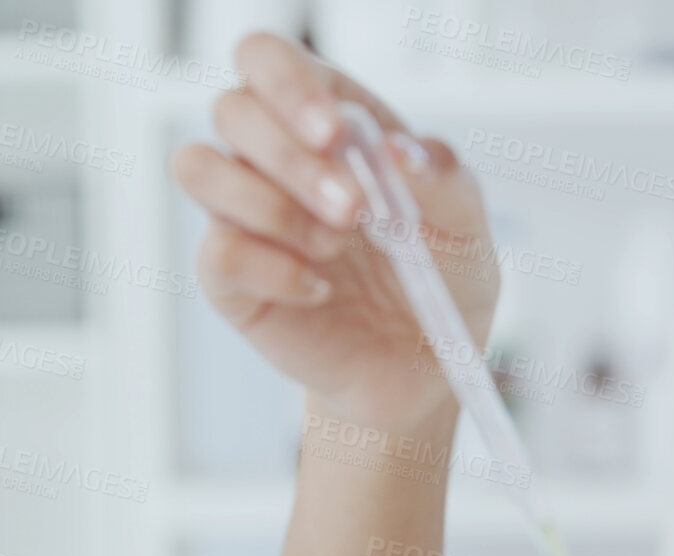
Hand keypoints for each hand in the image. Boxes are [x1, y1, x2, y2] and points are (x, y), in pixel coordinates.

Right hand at [170, 32, 497, 433]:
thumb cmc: (441, 283)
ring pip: (199, 166)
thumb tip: (402, 149)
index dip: (289, 83)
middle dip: (292, 159)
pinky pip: (217, 250)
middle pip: (232, 109)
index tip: (334, 133)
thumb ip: (446, 179)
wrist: (423, 370)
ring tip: (336, 247)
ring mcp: (245, 215)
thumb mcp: (468, 230)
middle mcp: (276, 158)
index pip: (271, 59)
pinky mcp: (230, 276)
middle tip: (354, 211)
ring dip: (272, 207)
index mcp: (331, 124)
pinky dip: (275, 271)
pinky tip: (320, 290)